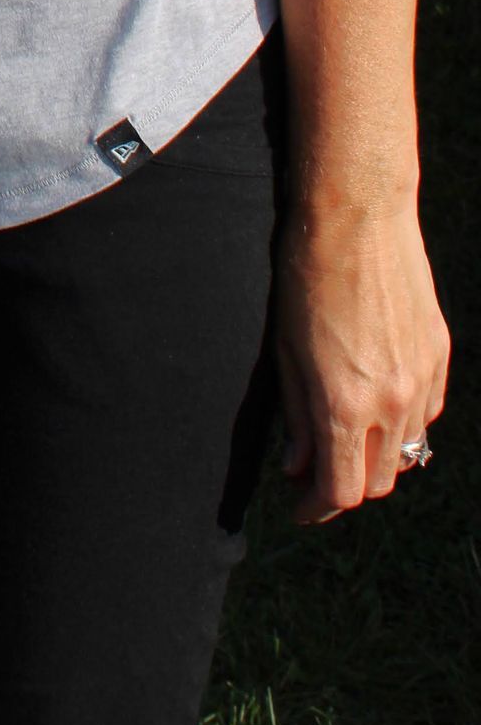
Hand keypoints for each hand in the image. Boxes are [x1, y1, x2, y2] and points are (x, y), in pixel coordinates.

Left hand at [275, 194, 449, 521]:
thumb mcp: (286, 350)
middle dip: (344, 485)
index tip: (299, 507)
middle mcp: (392, 402)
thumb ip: (296, 415)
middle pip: (377, 481)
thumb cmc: (307, 274)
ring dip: (377, 457)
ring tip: (345, 436)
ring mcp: (422, 380)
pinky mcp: (439, 356)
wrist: (359, 216)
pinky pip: (425, 413)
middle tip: (315, 468)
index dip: (316, 508)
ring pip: (408, 451)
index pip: (340, 491)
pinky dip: (401, 422)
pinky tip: (376, 401)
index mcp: (346, 405)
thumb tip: (297, 465)